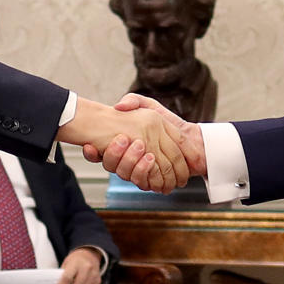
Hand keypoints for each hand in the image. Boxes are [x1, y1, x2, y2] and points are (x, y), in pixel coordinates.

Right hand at [57, 97, 187, 192]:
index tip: (90, 147)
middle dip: (114, 155)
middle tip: (122, 140)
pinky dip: (145, 173)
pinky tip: (149, 160)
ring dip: (131, 163)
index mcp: (122, 144)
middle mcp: (128, 159)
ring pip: (126, 174)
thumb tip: (119, 106)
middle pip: (111, 164)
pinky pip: (143, 182)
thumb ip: (133, 101)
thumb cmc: (168, 122)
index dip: (92, 153)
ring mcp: (139, 171)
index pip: (100, 153)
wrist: (193, 141)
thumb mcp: (148, 105)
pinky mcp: (151, 181)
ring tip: (141, 150)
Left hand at [58, 247, 102, 283]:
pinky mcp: (98, 280)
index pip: (67, 278)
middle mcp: (87, 268)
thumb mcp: (67, 263)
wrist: (90, 254)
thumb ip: (63, 274)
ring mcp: (93, 275)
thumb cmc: (76, 260)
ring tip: (72, 283)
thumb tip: (59, 283)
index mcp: (76, 262)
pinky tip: (80, 283)